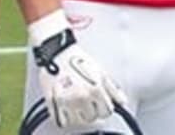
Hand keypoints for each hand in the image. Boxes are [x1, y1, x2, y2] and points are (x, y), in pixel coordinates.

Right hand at [29, 10, 126, 129]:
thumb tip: (121, 101)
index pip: (107, 112)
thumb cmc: (76, 58)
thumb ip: (113, 89)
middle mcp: (82, 97)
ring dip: (77, 115)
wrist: (55, 52)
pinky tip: (65, 106)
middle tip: (86, 100)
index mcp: (95, 89)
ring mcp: (67, 102)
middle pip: (92, 117)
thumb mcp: (100, 71)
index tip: (100, 104)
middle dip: (91, 110)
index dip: (104, 107)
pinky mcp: (53, 104)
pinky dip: (64, 117)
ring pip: (77, 121)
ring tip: (75, 102)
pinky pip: (62, 121)